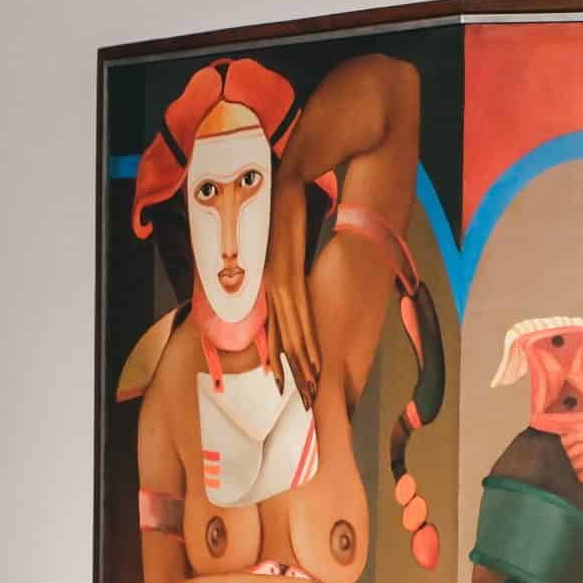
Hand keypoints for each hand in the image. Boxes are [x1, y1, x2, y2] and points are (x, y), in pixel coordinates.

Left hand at [263, 175, 319, 401]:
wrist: (288, 182)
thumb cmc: (287, 211)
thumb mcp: (287, 246)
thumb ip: (289, 269)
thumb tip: (295, 284)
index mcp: (269, 282)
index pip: (276, 329)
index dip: (280, 359)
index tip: (285, 384)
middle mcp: (270, 286)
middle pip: (283, 338)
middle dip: (293, 372)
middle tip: (302, 401)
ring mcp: (277, 281)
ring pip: (292, 332)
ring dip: (302, 363)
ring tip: (311, 387)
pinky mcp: (287, 273)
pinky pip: (298, 313)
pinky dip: (306, 338)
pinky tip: (312, 356)